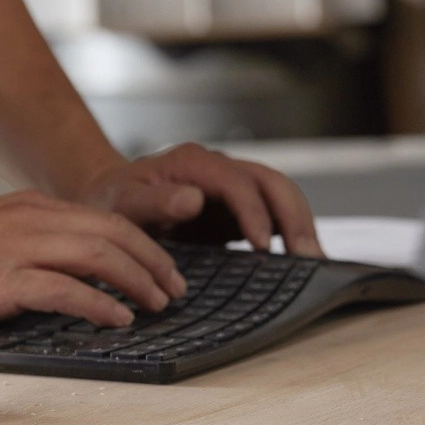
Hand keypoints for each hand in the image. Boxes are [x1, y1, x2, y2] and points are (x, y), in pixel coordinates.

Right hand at [0, 191, 187, 327]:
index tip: (164, 270)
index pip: (105, 219)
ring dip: (135, 281)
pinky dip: (99, 304)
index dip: (144, 245)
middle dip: (152, 262)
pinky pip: (65, 289)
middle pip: (112, 233)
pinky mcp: (3, 279)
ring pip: (97, 255)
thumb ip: (36, 241)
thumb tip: (79, 268)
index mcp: (32, 207)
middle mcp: (30, 220)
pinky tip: (117, 318)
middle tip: (174, 289)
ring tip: (155, 304)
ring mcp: (17, 247)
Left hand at [81, 143, 322, 256]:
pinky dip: (291, 233)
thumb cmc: (113, 203)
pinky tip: (302, 260)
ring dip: (301, 225)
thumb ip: (154, 202)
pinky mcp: (238, 208)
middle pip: (271, 182)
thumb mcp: (123, 203)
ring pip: (280, 196)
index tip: (262, 245)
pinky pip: (274, 214)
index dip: (253, 211)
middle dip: (293, 217)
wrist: (110, 201)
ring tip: (314, 261)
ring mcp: (232, 186)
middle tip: (306, 257)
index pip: (237, 182)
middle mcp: (219, 168)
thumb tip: (194, 199)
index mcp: (193, 163)